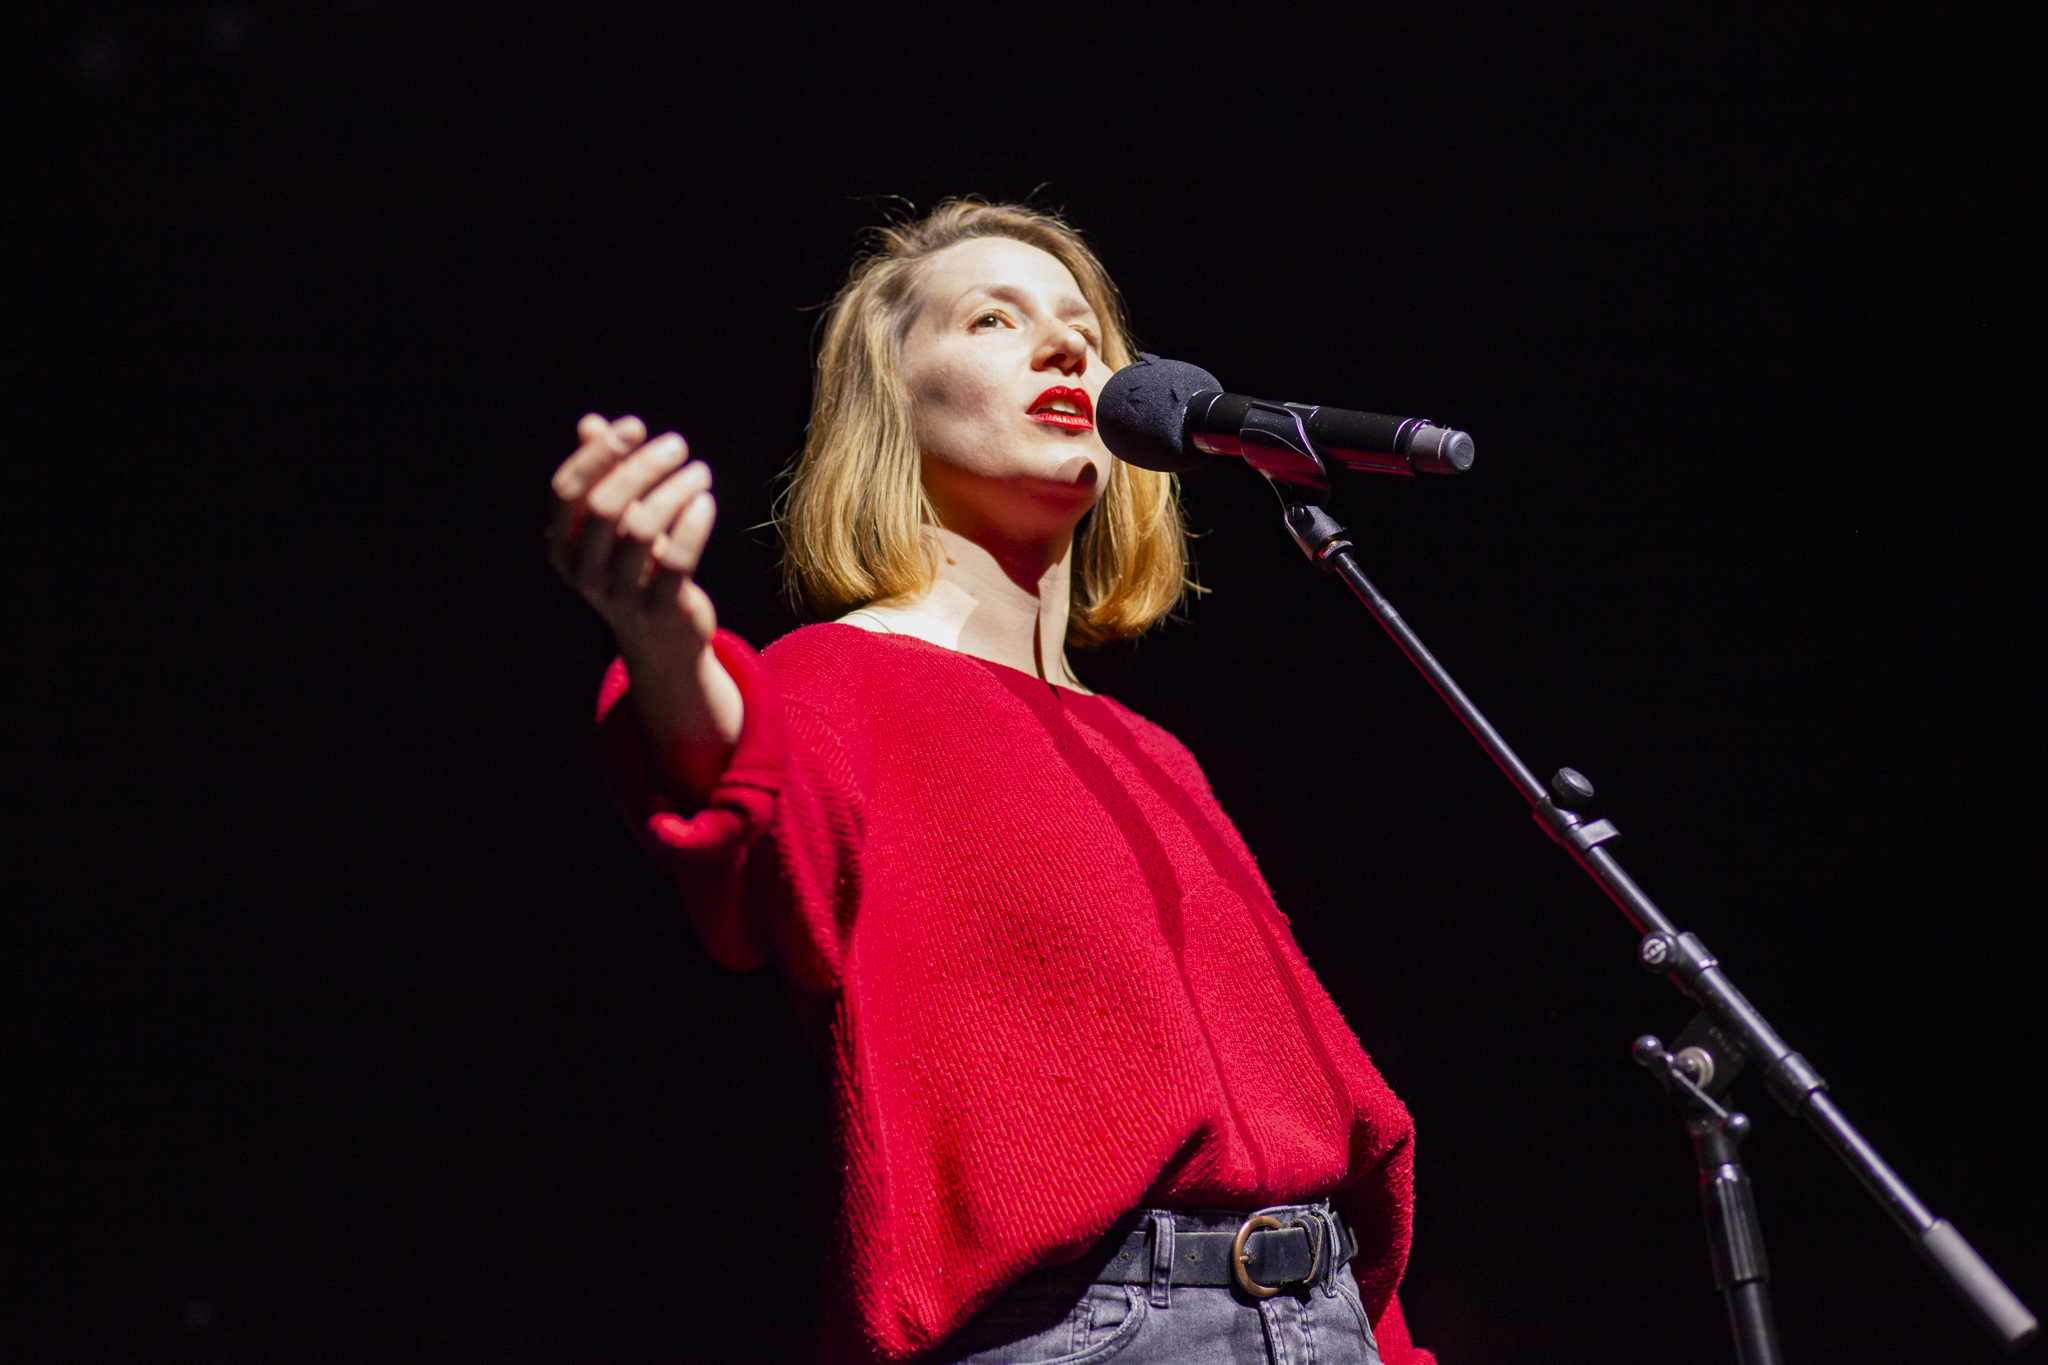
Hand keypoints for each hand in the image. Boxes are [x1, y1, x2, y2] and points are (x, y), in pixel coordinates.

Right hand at [548, 414, 742, 797]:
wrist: (663, 641)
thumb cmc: (637, 567)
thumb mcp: (616, 523)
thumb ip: (603, 475)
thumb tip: (590, 422)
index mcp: (561, 545)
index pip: (565, 491)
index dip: (597, 454)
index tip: (634, 427)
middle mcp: (581, 571)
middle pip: (603, 505)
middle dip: (643, 467)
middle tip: (678, 445)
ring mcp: (618, 593)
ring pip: (642, 529)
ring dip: (676, 490)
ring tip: (700, 472)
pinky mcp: (658, 608)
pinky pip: (677, 560)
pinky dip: (694, 524)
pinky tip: (706, 501)